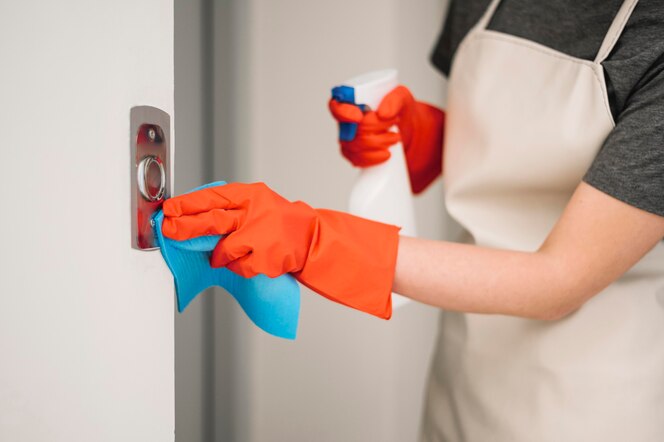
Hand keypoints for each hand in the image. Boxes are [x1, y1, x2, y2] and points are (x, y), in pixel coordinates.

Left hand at [162, 182, 400, 318]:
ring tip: (227, 254)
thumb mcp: (258, 204)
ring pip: (224, 249)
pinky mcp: (266, 257)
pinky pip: (238, 266)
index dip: (188, 204)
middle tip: (170, 230)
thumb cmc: (281, 222)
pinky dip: (237, 267)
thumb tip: (192, 215)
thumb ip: (231, 208)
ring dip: (219, 255)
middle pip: (212, 220)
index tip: (169, 209)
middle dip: (186, 227)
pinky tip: (250, 261)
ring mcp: (261, 235)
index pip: (213, 197)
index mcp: (252, 195)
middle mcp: (256, 212)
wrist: (312, 238)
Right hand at [329, 85, 444, 193]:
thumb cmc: (397, 110)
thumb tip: (383, 113)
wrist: (404, 129)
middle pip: (353, 129)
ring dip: (380, 143)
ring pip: (357, 146)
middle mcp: (346, 121)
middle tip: (394, 122)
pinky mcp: (354, 154)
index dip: (344, 113)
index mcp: (351, 102)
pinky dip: (375, 158)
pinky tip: (386, 153)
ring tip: (395, 137)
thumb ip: (394, 100)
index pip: (337, 106)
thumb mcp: (401, 98)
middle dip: (376, 128)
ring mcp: (348, 140)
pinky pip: (358, 160)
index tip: (359, 117)